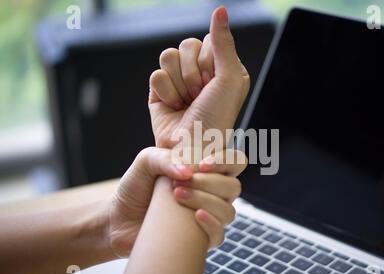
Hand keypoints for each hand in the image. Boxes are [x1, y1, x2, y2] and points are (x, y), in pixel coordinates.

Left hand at [108, 147, 245, 256]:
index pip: (235, 162)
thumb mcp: (146, 161)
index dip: (226, 162)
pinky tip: (196, 216)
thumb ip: (166, 157)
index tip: (202, 165)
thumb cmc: (135, 187)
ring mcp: (208, 216)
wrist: (119, 218)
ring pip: (228, 211)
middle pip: (233, 187)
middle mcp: (211, 193)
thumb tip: (188, 172)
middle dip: (209, 183)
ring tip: (177, 196)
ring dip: (206, 201)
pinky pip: (219, 235)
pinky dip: (211, 225)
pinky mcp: (200, 239)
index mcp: (205, 171)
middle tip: (180, 183)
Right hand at [149, 6, 249, 147]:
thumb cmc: (216, 119)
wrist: (190, 149)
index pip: (209, 40)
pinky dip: (165, 93)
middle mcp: (202, 73)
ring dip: (179, 84)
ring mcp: (180, 82)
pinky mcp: (160, 91)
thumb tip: (220, 9)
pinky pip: (155, 74)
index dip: (207, 62)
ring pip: (168, 56)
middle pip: (187, 45)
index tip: (212, 85)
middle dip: (192, 74)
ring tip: (187, 103)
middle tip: (199, 96)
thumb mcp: (228, 79)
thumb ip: (224, 43)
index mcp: (223, 69)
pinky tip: (173, 107)